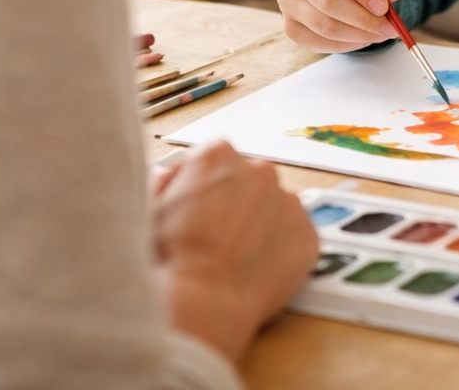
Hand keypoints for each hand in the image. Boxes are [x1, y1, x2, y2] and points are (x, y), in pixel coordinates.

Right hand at [150, 141, 317, 362]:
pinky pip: (297, 236)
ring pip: (276, 207)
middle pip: (250, 180)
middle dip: (238, 202)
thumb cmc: (171, 259)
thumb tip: (172, 175)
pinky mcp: (308, 234)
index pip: (217, 160)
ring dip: (263, 224)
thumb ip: (165, 181)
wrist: (202, 302)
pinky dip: (282, 250)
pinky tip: (258, 269)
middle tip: (219, 236)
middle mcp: (258, 170)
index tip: (202, 209)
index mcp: (217, 156)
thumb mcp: (150, 208)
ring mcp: (288, 202)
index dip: (206, 187)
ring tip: (238, 256)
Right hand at [276, 0, 404, 52]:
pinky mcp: (288, 24)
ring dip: (357, 34)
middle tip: (389, 27)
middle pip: (327, 0)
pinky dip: (345, 45)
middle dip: (363, 18)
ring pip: (323, 25)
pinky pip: (317, 42)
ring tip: (380, 33)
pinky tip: (362, 38)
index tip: (384, 6)